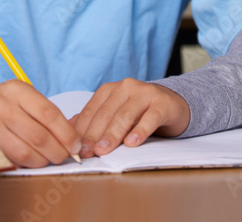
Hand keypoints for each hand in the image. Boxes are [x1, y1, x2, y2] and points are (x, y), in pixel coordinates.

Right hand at [0, 80, 81, 167]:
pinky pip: (10, 159)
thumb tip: (74, 139)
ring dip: (43, 160)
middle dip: (58, 151)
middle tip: (65, 156)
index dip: (66, 133)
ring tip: (48, 159)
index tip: (76, 145)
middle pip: (39, 136)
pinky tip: (32, 160)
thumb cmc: (8, 104)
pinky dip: (26, 163)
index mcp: (17, 90)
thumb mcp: (26, 99)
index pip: (49, 114)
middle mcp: (1, 105)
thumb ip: (48, 115)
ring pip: (25, 151)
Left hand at [72, 78, 189, 157]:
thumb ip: (95, 119)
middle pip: (106, 113)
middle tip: (87, 153)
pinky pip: (150, 118)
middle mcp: (126, 87)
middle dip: (95, 135)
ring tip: (104, 150)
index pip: (92, 111)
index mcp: (111, 90)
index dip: (82, 130)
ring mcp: (145, 93)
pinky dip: (140, 130)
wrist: (172, 104)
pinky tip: (132, 143)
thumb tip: (68, 128)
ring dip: (113, 134)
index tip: (75, 149)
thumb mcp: (116, 113)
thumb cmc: (140, 112)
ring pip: (125, 115)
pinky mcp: (162, 103)